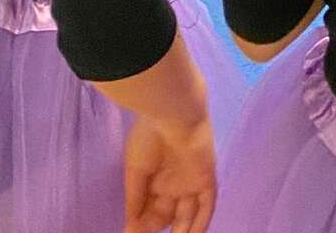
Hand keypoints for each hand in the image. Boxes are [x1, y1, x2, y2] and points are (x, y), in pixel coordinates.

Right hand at [122, 114, 215, 232]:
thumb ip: (135, 201)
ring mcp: (190, 181)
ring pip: (188, 214)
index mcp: (155, 176)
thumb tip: (129, 230)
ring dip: (182, 231)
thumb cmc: (149, 139)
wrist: (173, 115)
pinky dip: (200, 224)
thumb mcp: (135, 172)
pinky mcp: (206, 179)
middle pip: (166, 213)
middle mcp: (173, 181)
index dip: (141, 223)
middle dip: (156, 227)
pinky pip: (207, 206)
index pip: (149, 207)